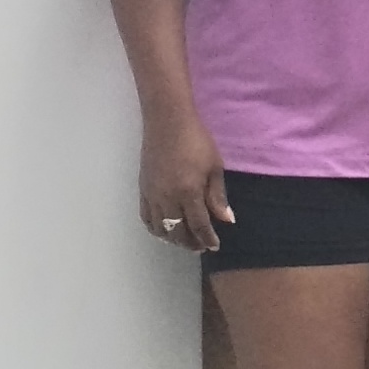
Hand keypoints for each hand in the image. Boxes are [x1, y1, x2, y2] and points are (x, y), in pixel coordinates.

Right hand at [140, 110, 230, 254]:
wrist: (167, 122)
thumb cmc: (196, 140)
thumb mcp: (214, 167)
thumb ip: (218, 196)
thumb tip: (226, 220)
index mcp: (188, 192)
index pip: (199, 225)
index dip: (207, 238)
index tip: (215, 245)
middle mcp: (167, 198)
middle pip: (178, 232)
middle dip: (191, 243)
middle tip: (201, 246)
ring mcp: (152, 195)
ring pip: (160, 229)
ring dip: (173, 239)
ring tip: (185, 239)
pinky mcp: (142, 190)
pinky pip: (146, 218)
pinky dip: (156, 229)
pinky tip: (166, 229)